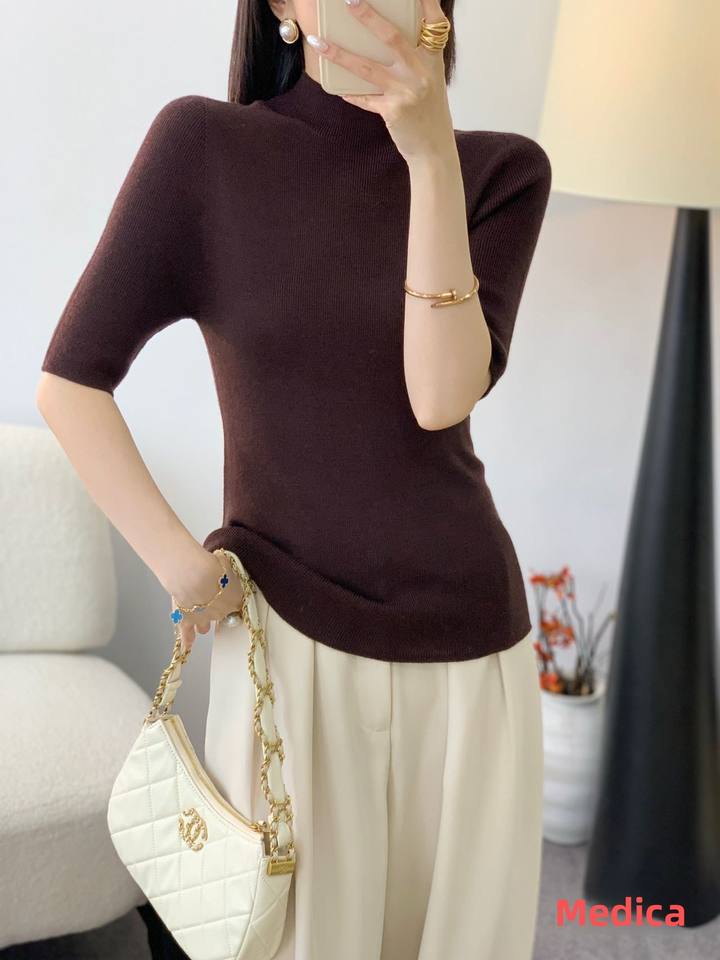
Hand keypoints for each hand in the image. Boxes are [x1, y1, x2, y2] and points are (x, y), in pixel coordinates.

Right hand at [168, 549, 245, 653]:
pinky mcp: (186, 622)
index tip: (229, 596)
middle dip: (216, 609)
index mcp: (235, 599)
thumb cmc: (212, 565)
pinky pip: (187, 636)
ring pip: (205, 626)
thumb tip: (224, 565)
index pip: (238, 604)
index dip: (232, 600)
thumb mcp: (227, 563)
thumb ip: (227, 569)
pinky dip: (187, 641)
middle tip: (209, 599)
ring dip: (203, 623)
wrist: (194, 575)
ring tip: (200, 621)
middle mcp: (221, 613)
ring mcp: (203, 619)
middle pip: (221, 615)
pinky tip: (187, 647)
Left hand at [307, 0, 455, 161]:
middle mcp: (421, 72)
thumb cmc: (430, 112)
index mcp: (433, 60)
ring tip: (317, 41)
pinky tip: (335, 87)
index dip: (426, 2)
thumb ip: (415, 57)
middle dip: (369, 17)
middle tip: (348, 0)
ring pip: (367, 67)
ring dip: (339, 54)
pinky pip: (365, 98)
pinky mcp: (393, 111)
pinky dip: (350, 92)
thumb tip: (387, 37)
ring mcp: (406, 92)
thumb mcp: (431, 79)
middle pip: (392, 38)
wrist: (434, 148)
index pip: (434, 23)